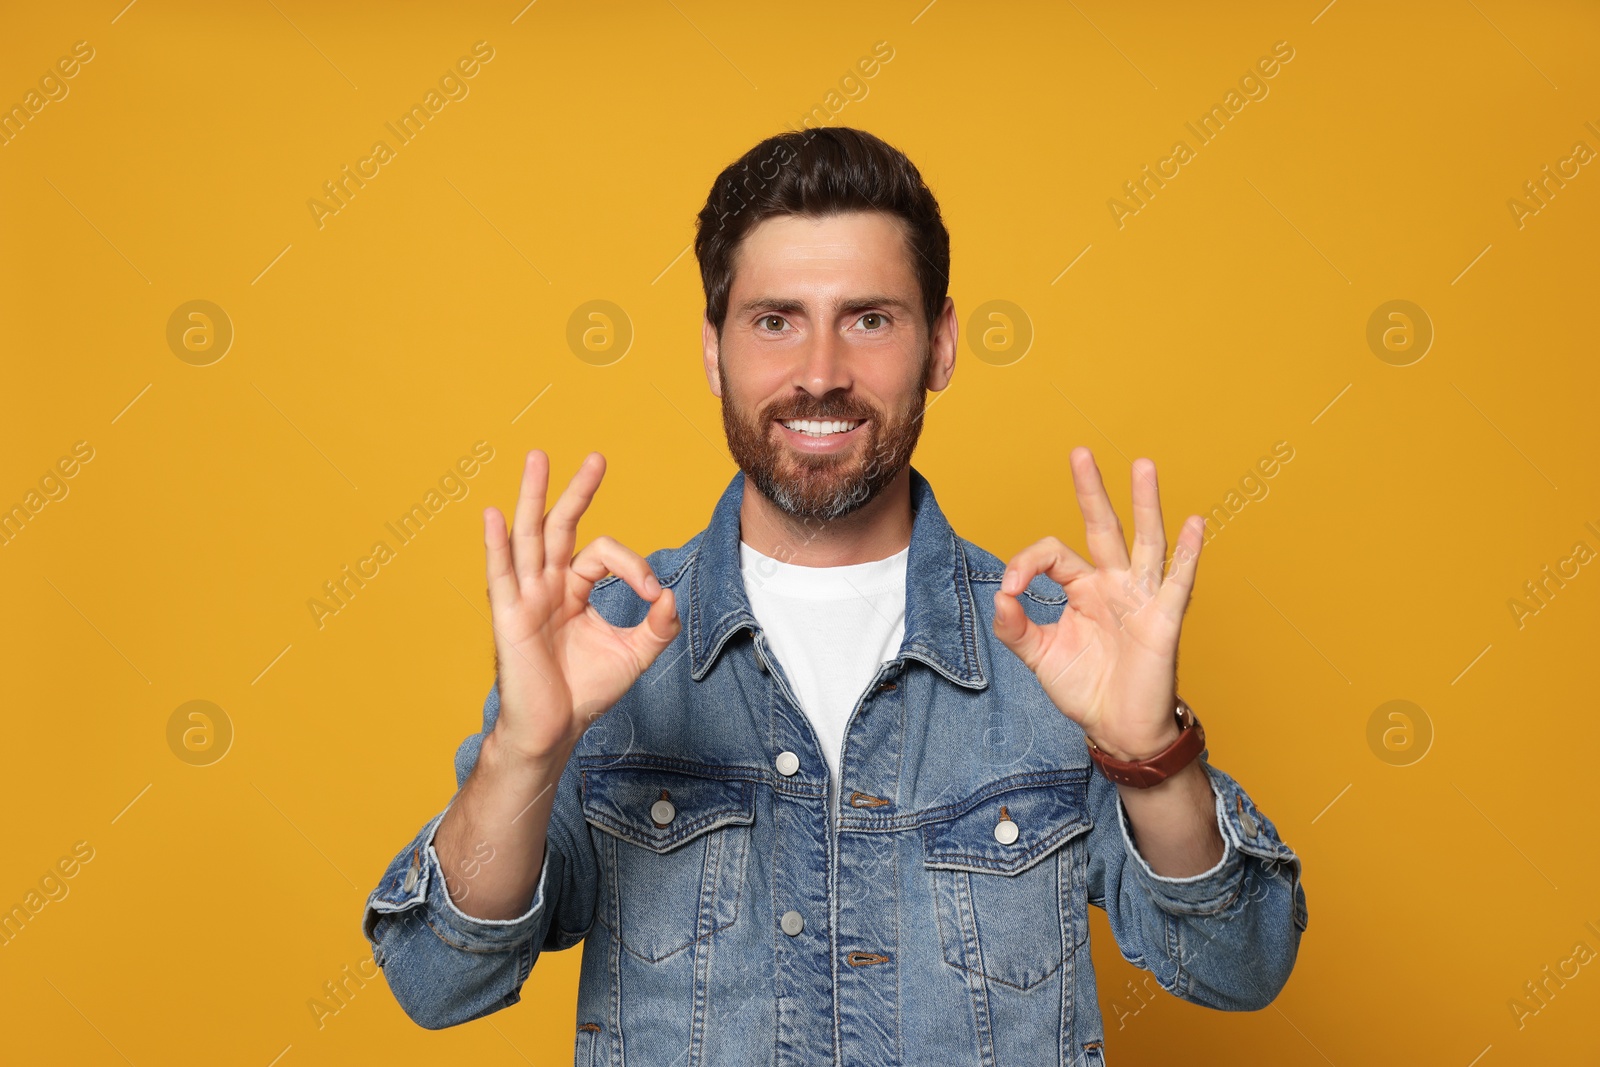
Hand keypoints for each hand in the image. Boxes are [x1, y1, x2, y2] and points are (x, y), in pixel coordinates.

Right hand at [482, 450, 680, 761]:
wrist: (555, 730)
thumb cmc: (586, 692)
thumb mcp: (634, 654)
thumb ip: (657, 625)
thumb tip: (670, 595)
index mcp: (574, 590)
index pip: (601, 554)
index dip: (632, 565)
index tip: (653, 592)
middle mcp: (548, 586)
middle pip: (560, 527)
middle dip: (577, 491)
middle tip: (596, 458)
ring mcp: (526, 598)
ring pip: (529, 537)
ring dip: (533, 496)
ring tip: (537, 458)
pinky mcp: (510, 617)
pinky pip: (501, 575)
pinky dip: (496, 544)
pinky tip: (493, 515)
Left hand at [992, 448, 1202, 761]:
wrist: (1118, 729)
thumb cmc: (1085, 688)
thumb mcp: (1040, 656)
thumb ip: (1016, 626)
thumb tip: (999, 597)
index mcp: (1082, 589)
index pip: (1052, 554)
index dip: (1026, 564)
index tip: (1010, 589)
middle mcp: (1112, 584)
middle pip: (1101, 527)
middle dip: (1091, 490)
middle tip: (1080, 453)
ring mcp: (1140, 598)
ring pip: (1144, 541)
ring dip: (1145, 504)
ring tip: (1143, 465)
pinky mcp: (1163, 620)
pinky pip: (1178, 582)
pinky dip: (1188, 554)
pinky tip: (1195, 524)